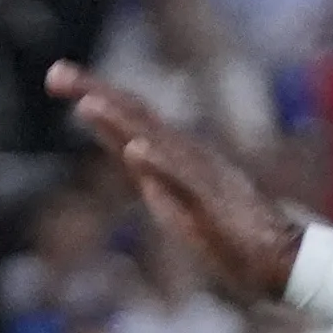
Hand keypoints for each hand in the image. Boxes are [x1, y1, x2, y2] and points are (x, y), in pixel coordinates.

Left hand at [46, 65, 307, 305]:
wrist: (276, 260)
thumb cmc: (229, 235)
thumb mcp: (178, 200)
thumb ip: (153, 174)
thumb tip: (128, 151)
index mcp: (174, 155)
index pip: (128, 117)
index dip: (94, 95)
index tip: (56, 75)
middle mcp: (185, 154)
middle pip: (136, 115)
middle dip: (96, 92)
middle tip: (55, 72)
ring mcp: (199, 175)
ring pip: (156, 140)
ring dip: (121, 121)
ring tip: (87, 102)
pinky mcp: (213, 201)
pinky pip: (184, 180)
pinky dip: (159, 163)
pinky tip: (136, 149)